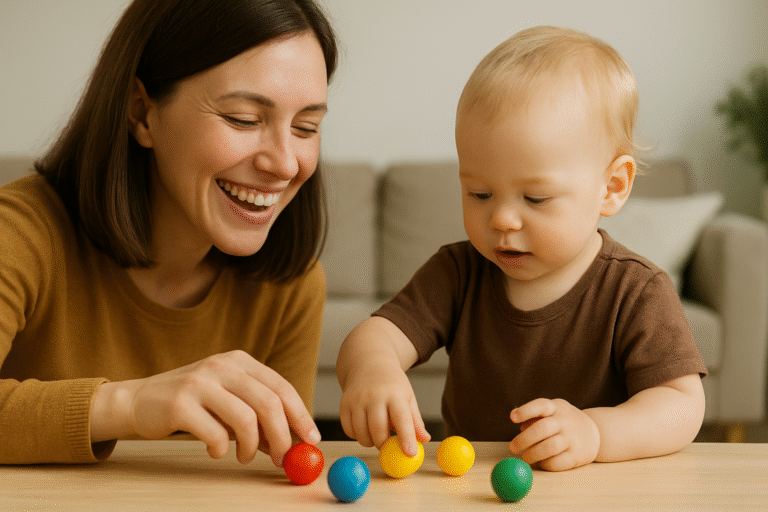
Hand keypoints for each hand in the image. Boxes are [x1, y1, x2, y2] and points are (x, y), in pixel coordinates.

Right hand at [91, 350, 319, 466]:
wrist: (139, 401)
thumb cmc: (192, 405)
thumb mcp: (228, 402)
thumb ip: (258, 417)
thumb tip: (294, 443)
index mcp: (239, 362)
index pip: (281, 387)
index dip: (300, 415)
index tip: (310, 440)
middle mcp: (222, 366)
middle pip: (268, 403)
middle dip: (282, 436)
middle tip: (282, 458)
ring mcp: (200, 382)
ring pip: (245, 419)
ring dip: (251, 447)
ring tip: (243, 456)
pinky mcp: (180, 404)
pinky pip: (215, 434)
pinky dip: (222, 449)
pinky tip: (216, 450)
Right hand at [338, 363, 429, 456]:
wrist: (368, 364)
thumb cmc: (392, 384)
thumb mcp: (408, 397)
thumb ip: (415, 420)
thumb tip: (424, 440)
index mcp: (394, 393)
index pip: (401, 418)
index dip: (406, 437)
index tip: (410, 454)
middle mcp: (374, 396)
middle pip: (378, 430)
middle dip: (385, 445)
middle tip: (390, 447)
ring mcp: (356, 400)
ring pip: (362, 434)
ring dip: (371, 442)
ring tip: (377, 434)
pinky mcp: (344, 405)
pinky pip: (349, 431)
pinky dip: (357, 436)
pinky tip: (365, 428)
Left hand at [509, 398, 599, 470]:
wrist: (595, 432)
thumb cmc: (564, 422)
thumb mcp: (553, 412)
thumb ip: (535, 417)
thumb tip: (521, 428)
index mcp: (556, 407)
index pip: (541, 405)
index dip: (526, 410)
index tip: (512, 418)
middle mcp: (565, 421)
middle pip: (542, 428)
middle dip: (524, 439)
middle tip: (512, 447)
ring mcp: (572, 439)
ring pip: (549, 447)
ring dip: (532, 454)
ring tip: (524, 458)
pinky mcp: (576, 456)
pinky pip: (557, 462)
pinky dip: (545, 464)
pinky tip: (540, 463)